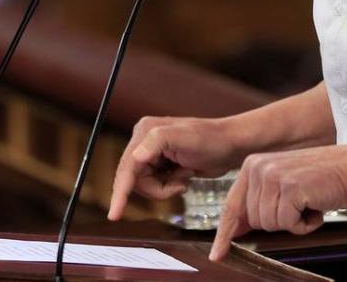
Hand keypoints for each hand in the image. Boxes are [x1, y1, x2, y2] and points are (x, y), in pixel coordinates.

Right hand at [107, 116, 243, 220]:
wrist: (231, 146)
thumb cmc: (211, 139)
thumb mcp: (184, 138)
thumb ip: (157, 142)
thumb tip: (135, 157)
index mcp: (145, 131)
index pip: (127, 167)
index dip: (120, 191)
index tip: (115, 214)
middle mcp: (145, 141)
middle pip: (135, 180)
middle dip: (158, 188)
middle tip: (180, 183)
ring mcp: (153, 154)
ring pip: (146, 186)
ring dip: (166, 187)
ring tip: (184, 176)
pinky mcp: (162, 165)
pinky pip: (156, 186)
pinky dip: (170, 187)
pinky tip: (185, 176)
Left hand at [209, 143, 346, 261]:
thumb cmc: (323, 178)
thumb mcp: (284, 185)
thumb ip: (258, 203)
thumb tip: (235, 227)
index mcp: (252, 165)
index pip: (233, 205)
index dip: (225, 233)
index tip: (217, 254)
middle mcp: (258, 167)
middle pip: (255, 221)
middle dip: (280, 221)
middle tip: (300, 203)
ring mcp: (273, 176)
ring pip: (271, 225)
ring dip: (294, 222)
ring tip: (309, 202)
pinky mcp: (290, 188)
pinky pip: (289, 224)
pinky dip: (306, 224)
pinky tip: (316, 206)